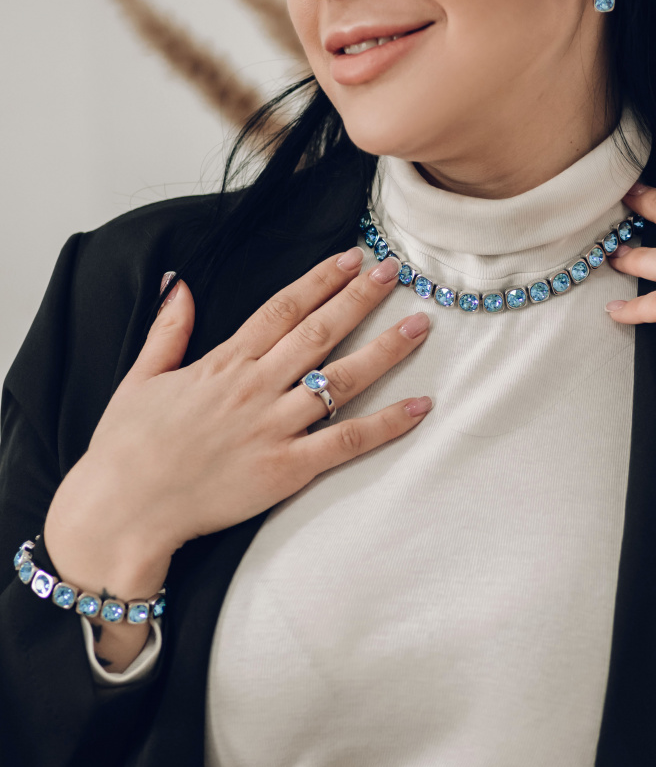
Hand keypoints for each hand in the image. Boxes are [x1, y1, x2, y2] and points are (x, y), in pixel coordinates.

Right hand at [45, 248, 430, 669]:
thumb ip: (167, 330)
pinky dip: (386, 424)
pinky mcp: (285, 469)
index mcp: (223, 363)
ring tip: (421, 324)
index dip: (320, 279)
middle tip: (395, 272)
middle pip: (319, 332)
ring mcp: (273, 428)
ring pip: (340, 379)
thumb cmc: (126, 449)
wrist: (123, 509)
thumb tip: (182, 285)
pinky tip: (419, 406)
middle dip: (360, 298)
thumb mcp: (139, 378)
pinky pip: (346, 442)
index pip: (282, 309)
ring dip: (385, 350)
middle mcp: (254, 388)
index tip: (351, 257)